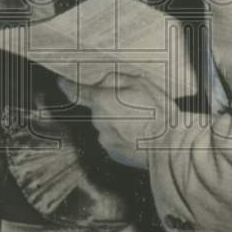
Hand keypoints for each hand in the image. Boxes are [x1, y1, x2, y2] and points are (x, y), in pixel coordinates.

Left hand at [59, 68, 178, 168]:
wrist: (169, 145)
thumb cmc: (156, 112)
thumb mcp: (140, 83)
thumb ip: (116, 79)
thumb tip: (102, 83)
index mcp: (101, 100)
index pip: (75, 91)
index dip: (67, 85)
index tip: (62, 82)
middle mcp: (97, 120)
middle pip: (97, 108)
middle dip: (109, 104)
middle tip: (133, 105)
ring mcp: (104, 138)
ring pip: (106, 124)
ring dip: (118, 121)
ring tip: (141, 122)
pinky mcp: (113, 152)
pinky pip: (114, 138)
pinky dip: (123, 135)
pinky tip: (140, 135)